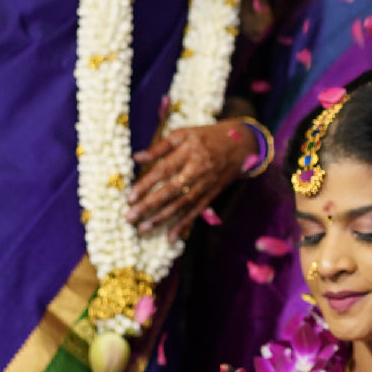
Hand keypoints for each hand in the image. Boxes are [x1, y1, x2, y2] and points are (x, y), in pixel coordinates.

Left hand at [126, 121, 249, 240]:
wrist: (241, 144)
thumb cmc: (207, 136)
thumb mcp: (184, 134)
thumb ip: (160, 146)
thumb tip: (137, 157)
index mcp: (189, 151)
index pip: (164, 170)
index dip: (146, 184)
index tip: (129, 198)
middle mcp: (198, 169)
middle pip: (172, 190)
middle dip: (150, 205)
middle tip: (130, 218)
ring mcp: (207, 183)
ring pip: (183, 204)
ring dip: (163, 218)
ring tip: (144, 228)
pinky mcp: (213, 194)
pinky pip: (197, 210)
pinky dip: (184, 224)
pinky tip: (171, 237)